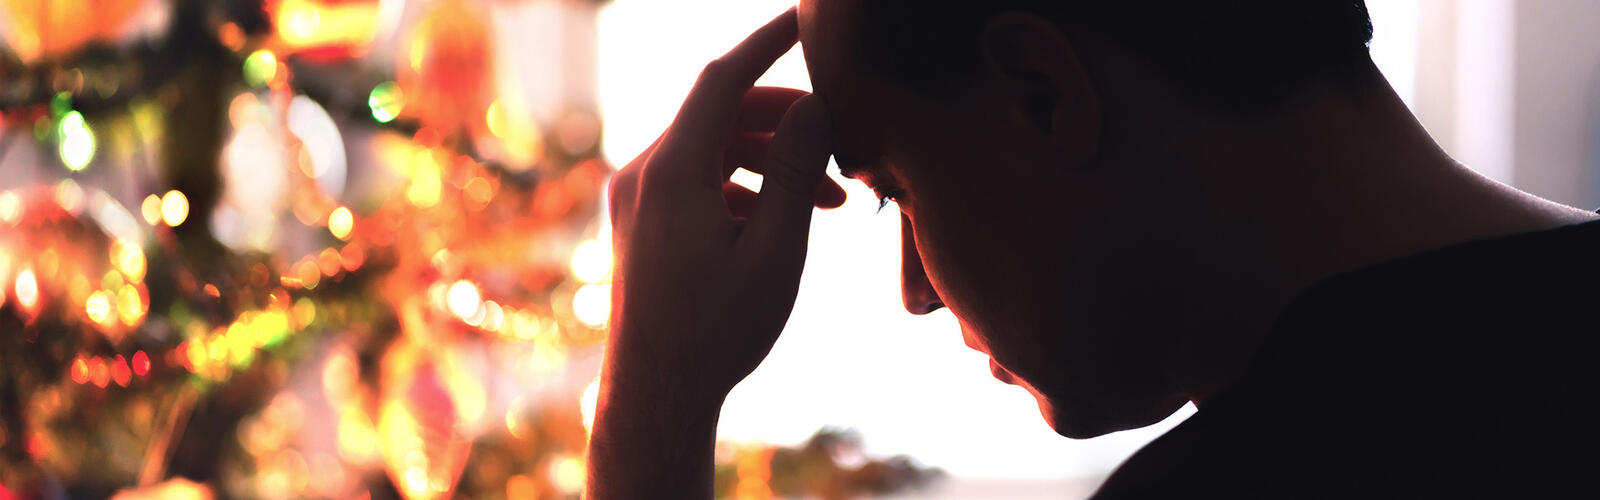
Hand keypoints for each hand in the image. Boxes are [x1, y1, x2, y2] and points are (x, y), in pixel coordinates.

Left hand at [604, 9, 839, 403]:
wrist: (656, 396)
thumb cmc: (717, 332)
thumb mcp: (776, 252)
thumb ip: (799, 173)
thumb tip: (817, 108)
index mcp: (673, 172)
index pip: (723, 78)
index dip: (769, 42)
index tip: (807, 21)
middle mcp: (644, 173)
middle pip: (723, 113)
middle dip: (790, 120)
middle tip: (848, 142)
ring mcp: (637, 197)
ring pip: (715, 149)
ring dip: (776, 161)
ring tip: (838, 200)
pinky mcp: (641, 221)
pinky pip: (698, 179)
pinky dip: (746, 186)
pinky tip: (789, 221)